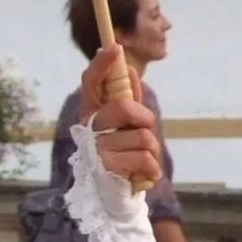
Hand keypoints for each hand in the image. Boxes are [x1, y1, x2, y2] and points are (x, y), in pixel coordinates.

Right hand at [79, 45, 163, 188]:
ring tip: (142, 159)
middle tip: (142, 130)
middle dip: (145, 119)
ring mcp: (95, 147)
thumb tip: (129, 69)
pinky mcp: (106, 167)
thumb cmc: (124, 152)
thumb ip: (129, 99)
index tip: (115, 48)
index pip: (92, 82)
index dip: (102, 64)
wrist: (116, 193)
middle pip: (125, 106)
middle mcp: (88, 126)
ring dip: (152, 150)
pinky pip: (145, 158)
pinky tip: (144, 174)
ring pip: (143, 136)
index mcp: (92, 111)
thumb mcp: (128, 124)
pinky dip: (152, 168)